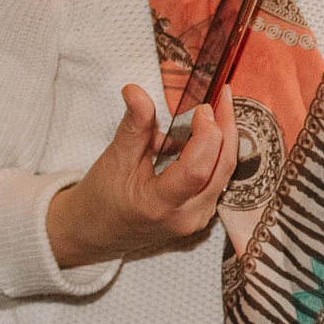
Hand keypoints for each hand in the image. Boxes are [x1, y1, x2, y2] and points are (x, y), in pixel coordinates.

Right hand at [45, 82, 239, 268]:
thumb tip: (136, 91)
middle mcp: (186, 216)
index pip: (196, 169)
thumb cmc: (102, 198)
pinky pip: (217, 179)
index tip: (202, 108)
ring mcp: (197, 218)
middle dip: (226, 128)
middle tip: (223, 96)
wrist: (97, 231)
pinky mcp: (201, 213)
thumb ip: (134, 125)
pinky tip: (201, 134)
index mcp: (159, 205)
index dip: (206, 135)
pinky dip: (213, 153)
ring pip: (223, 173)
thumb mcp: (115, 158)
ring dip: (222, 139)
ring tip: (215, 109)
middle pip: (221, 169)